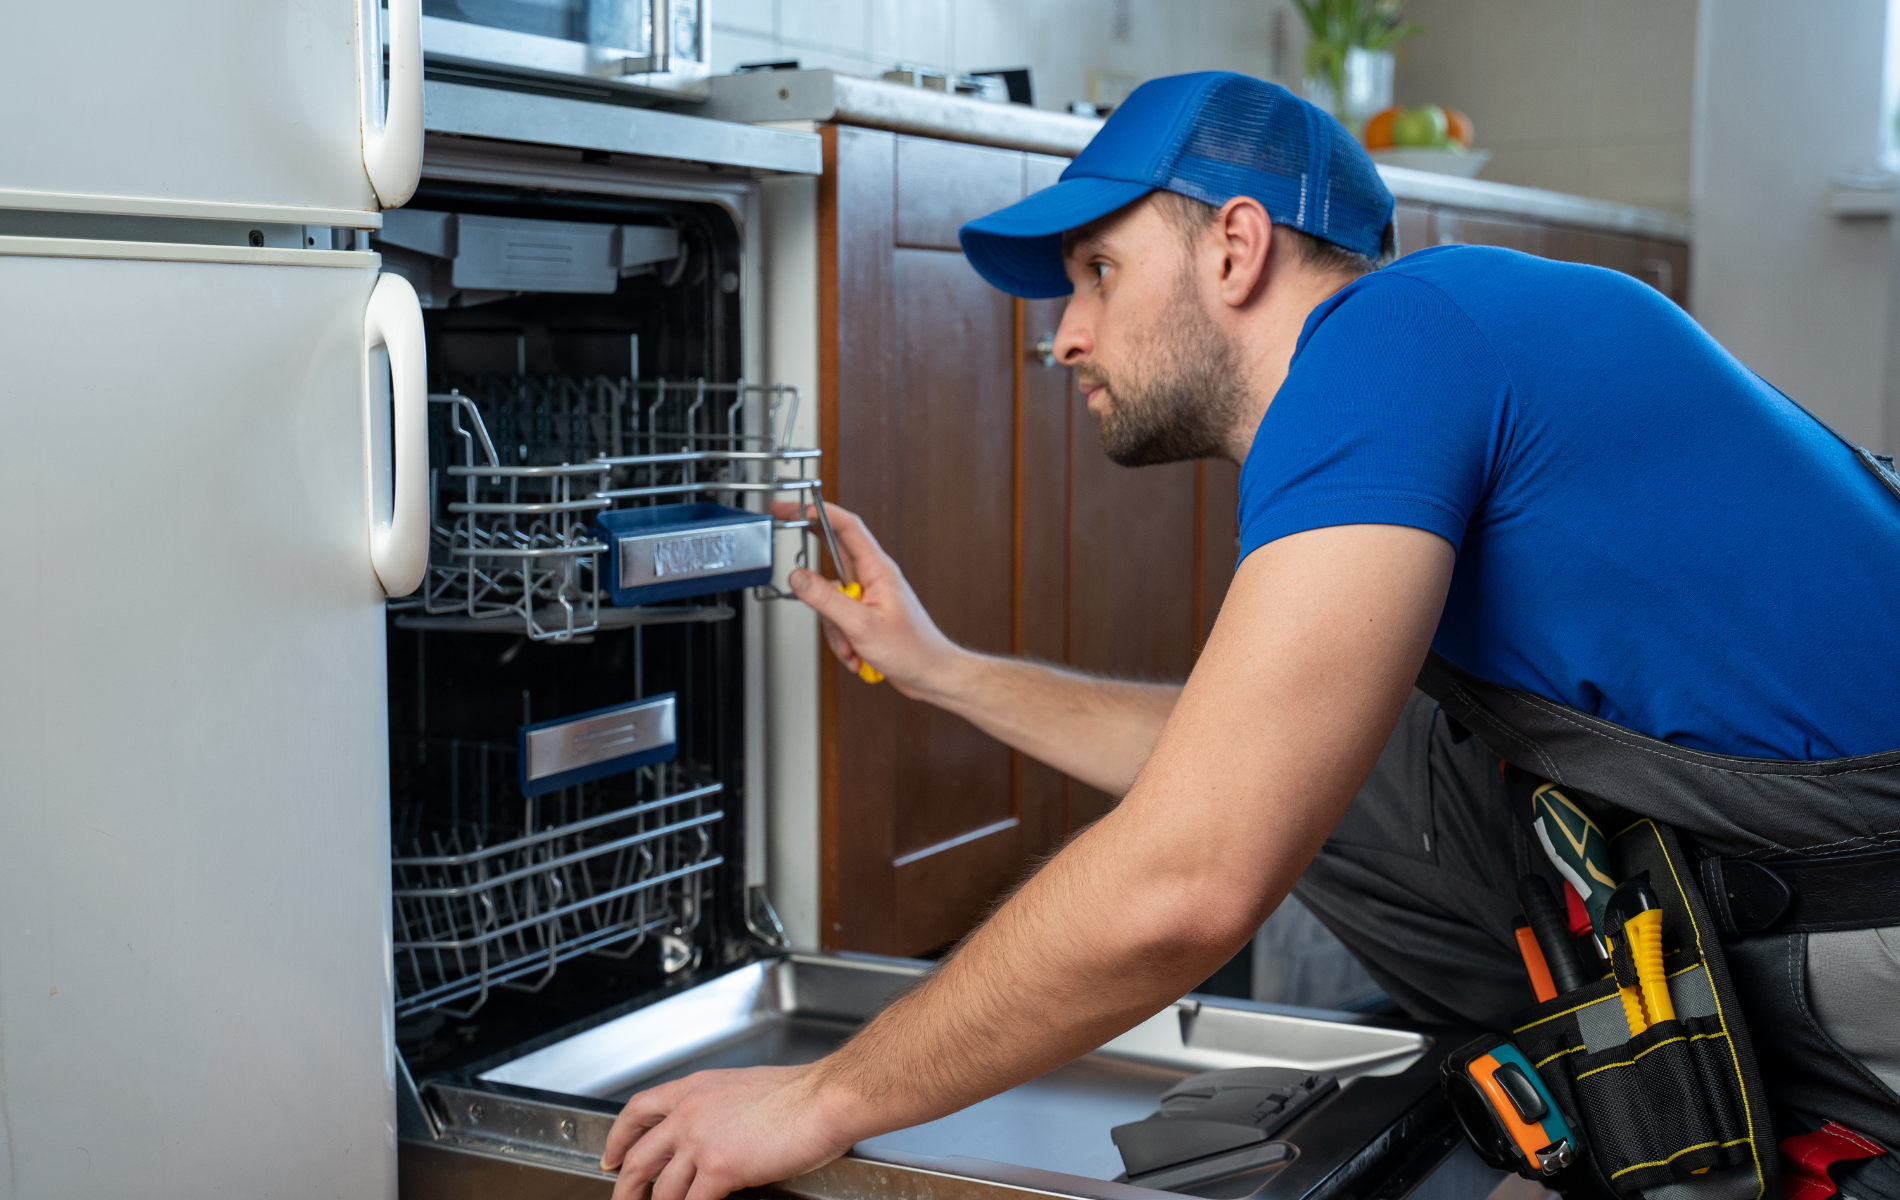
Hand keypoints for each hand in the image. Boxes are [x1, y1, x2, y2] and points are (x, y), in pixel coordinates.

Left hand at [600, 1065, 860, 1199]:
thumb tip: (716, 1135)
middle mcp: (690, 1111)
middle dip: (625, 1186)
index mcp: (696, 1089)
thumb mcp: (745, 1088)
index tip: (611, 1156)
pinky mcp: (719, 1168)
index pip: (639, 1109)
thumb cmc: (802, 1094)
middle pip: (639, 1155)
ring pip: (662, 1188)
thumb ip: (721, 1109)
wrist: (825, 1099)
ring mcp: (701, 1141)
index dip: (618, 1137)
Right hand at [769, 500, 961, 696]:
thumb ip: (826, 599)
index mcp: (877, 569)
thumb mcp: (861, 624)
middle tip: (786, 525)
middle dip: (810, 551)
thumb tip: (798, 577)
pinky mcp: (865, 614)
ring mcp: (868, 595)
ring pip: (830, 595)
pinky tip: (856, 653)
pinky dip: (841, 638)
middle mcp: (873, 577)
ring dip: (833, 625)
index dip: (819, 512)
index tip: (795, 507)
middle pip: (833, 551)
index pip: (846, 527)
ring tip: (851, 644)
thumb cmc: (912, 649)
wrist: (930, 674)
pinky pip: (838, 617)